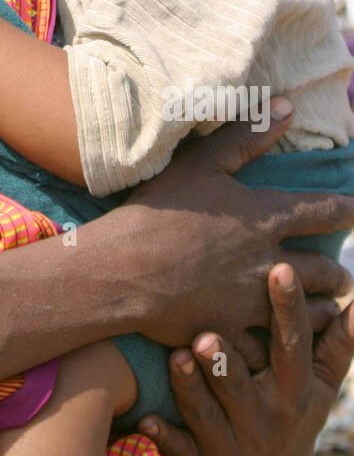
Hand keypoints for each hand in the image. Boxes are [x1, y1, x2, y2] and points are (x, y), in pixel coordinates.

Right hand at [121, 103, 353, 354]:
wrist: (125, 268)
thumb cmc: (159, 210)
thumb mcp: (201, 163)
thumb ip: (246, 136)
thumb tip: (286, 106)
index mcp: (263, 217)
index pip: (321, 211)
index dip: (346, 210)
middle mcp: (268, 261)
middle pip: (322, 271)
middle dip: (338, 276)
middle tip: (343, 279)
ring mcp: (251, 302)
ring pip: (305, 313)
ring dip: (320, 311)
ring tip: (325, 311)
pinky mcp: (231, 333)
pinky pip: (267, 349)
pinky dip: (278, 349)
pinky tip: (281, 350)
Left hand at [138, 265, 353, 455]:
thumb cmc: (293, 405)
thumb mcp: (320, 380)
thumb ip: (337, 340)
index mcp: (293, 389)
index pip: (292, 345)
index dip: (288, 309)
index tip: (279, 269)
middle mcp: (265, 418)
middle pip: (241, 386)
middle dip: (224, 364)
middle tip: (206, 336)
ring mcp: (233, 443)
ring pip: (207, 414)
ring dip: (190, 388)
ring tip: (178, 357)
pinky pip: (182, 452)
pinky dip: (166, 438)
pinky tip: (147, 420)